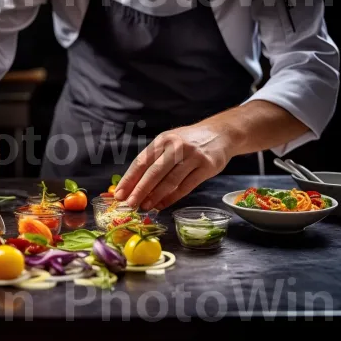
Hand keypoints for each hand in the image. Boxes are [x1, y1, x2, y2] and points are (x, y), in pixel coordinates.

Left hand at [114, 124, 233, 210]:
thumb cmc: (189, 142)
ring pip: (170, 181)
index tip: (119, 194)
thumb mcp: (169, 142)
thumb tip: (132, 184)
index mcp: (163, 140)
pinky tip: (162, 205)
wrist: (221, 134)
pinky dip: (172, 198)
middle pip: (154, 172)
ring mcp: (193, 156)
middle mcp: (177, 146)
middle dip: (139, 190)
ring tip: (145, 206)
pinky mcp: (207, 167)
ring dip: (155, 196)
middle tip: (129, 204)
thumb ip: (153, 160)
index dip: (129, 179)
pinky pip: (186, 186)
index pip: (141, 161)